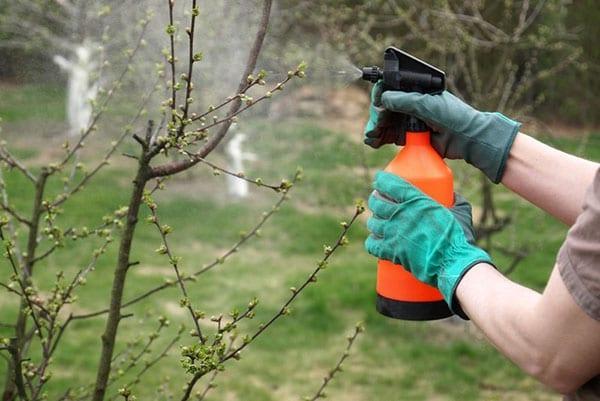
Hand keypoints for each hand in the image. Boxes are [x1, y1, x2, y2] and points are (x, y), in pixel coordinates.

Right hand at [364, 86, 520, 182]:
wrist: (467, 139)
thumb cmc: (453, 116)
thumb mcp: (429, 105)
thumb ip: (407, 101)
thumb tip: (384, 98)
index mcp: (415, 91)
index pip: (390, 88)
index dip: (380, 94)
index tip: (377, 103)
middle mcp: (409, 104)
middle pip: (383, 106)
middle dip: (375, 115)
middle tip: (376, 124)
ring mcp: (407, 121)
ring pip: (382, 122)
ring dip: (373, 128)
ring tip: (371, 136)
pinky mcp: (407, 137)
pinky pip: (387, 136)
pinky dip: (377, 138)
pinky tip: (373, 141)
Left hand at [365, 171, 492, 316]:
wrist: (453, 264)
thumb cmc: (458, 238)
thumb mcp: (460, 212)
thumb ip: (456, 202)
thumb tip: (453, 196)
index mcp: (416, 201)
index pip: (391, 184)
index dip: (382, 180)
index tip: (379, 180)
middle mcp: (401, 215)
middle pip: (377, 203)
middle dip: (375, 200)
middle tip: (378, 201)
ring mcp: (394, 233)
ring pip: (373, 223)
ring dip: (374, 221)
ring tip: (378, 222)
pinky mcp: (392, 251)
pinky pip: (372, 244)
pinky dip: (372, 242)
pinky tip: (376, 241)